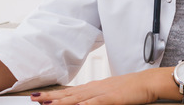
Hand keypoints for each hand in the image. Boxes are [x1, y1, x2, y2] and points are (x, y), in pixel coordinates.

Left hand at [28, 69, 169, 104]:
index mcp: (94, 88)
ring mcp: (103, 92)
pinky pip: (97, 102)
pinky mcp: (113, 97)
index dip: (54, 95)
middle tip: (35, 99)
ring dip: (62, 102)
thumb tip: (83, 104)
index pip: (70, 92)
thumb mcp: (111, 95)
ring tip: (47, 103)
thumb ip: (97, 100)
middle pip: (69, 94)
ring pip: (79, 98)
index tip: (40, 97)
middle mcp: (95, 88)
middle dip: (51, 97)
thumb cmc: (131, 89)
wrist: (148, 81)